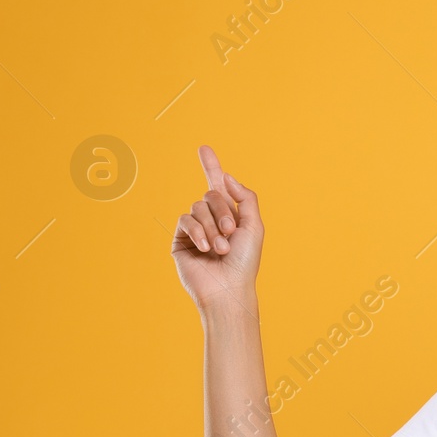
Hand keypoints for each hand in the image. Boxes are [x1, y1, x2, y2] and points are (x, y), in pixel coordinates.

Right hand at [172, 145, 263, 313]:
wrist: (228, 288)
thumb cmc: (245, 261)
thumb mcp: (255, 226)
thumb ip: (246, 197)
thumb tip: (226, 176)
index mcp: (231, 215)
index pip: (219, 186)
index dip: (211, 166)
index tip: (203, 147)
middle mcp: (212, 219)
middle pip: (211, 194)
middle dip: (223, 211)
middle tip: (231, 232)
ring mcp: (195, 228)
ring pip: (198, 206)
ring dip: (212, 225)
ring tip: (222, 247)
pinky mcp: (181, 239)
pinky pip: (185, 219)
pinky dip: (197, 230)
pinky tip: (205, 247)